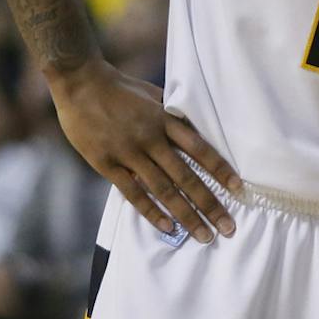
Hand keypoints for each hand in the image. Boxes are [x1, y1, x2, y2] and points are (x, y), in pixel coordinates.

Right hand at [49, 61, 239, 242]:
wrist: (80, 83)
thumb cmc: (120, 88)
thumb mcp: (154, 95)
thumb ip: (172, 115)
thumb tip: (196, 129)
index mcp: (165, 120)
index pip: (200, 149)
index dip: (220, 170)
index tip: (238, 189)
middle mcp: (151, 138)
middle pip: (186, 176)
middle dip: (210, 204)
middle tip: (228, 227)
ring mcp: (129, 153)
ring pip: (164, 190)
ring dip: (186, 215)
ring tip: (204, 235)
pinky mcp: (107, 164)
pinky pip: (133, 193)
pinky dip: (152, 212)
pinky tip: (169, 227)